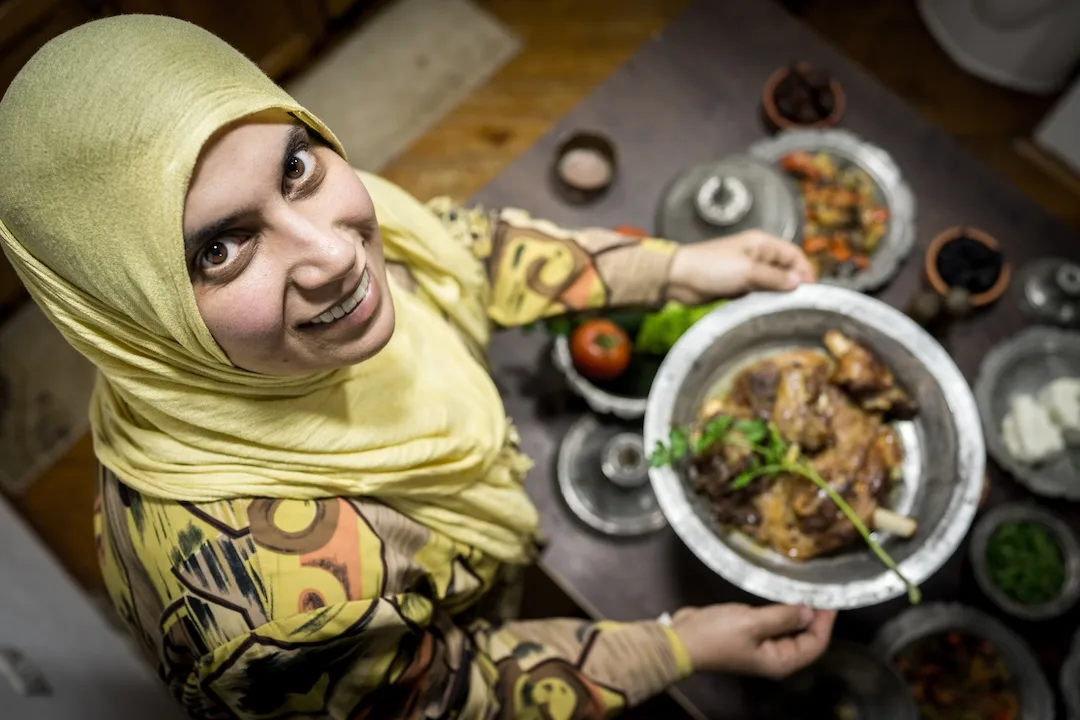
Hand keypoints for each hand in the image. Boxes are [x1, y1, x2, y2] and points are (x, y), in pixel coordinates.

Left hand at [665, 229, 815, 304]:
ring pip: (771, 282)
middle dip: (793, 283)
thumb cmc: (711, 267)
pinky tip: (768, 310)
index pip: (793, 254)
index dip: (804, 270)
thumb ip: (773, 278)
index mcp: (761, 243)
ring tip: (787, 309)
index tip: (811, 290)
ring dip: (778, 293)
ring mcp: (746, 270)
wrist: (678, 279)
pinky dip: (764, 299)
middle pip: (784, 269)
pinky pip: (757, 292)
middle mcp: (756, 255)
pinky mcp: (737, 285)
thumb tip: (797, 282)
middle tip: (801, 303)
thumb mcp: (747, 271)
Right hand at [671, 603, 835, 678]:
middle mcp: (775, 657)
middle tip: (821, 589)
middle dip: (815, 617)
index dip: (826, 622)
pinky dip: (781, 611)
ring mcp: (762, 647)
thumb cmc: (718, 634)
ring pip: (790, 630)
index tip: (833, 598)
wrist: (682, 640)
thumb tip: (811, 612)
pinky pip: (774, 624)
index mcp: (780, 661)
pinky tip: (782, 594)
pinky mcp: (750, 635)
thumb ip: (784, 617)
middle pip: (806, 639)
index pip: (815, 644)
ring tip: (806, 588)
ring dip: (798, 612)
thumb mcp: (752, 622)